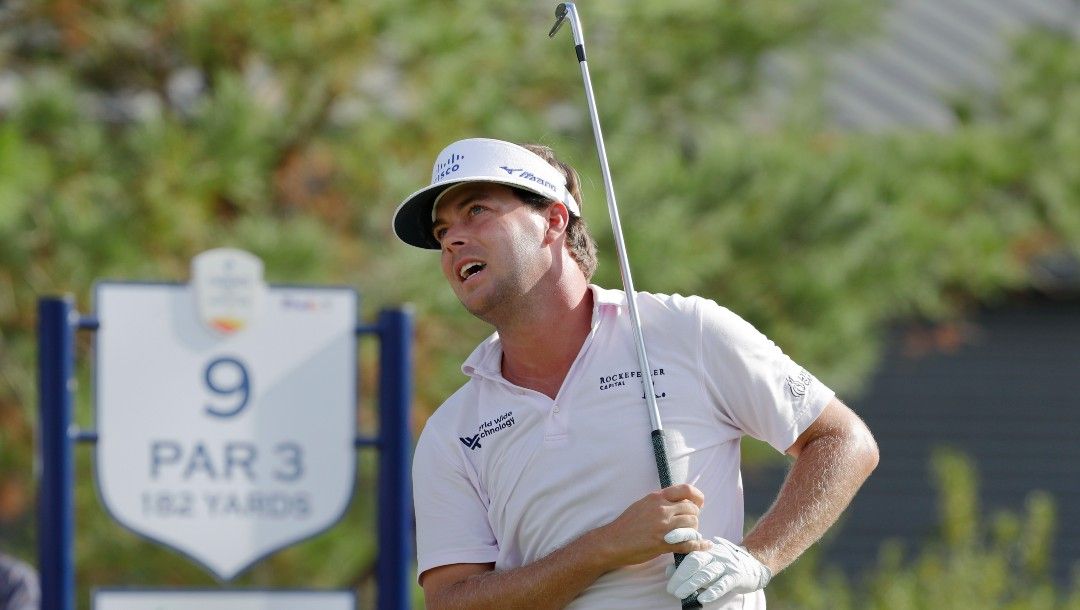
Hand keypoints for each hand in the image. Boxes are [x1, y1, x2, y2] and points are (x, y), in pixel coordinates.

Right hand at [596, 484, 711, 567]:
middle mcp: (662, 509)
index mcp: (657, 498)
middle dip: (694, 517)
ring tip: (688, 534)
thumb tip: (678, 501)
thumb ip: (660, 501)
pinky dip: (698, 545)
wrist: (613, 542)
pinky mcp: (664, 543)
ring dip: (694, 531)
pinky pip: (688, 543)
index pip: (685, 490)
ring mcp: (663, 527)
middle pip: (692, 509)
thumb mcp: (642, 504)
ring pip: (693, 525)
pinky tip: (704, 545)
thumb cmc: (626, 524)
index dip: (697, 497)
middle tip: (689, 524)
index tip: (699, 503)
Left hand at [665, 537, 771, 603]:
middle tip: (671, 588)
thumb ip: (687, 564)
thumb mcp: (707, 560)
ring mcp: (726, 564)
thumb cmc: (724, 564)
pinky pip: (723, 584)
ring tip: (679, 594)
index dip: (680, 535)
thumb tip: (668, 570)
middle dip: (681, 575)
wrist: (754, 566)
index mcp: (706, 547)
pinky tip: (702, 599)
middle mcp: (715, 553)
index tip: (667, 538)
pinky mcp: (736, 576)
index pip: (692, 539)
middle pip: (695, 560)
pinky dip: (712, 592)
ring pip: (706, 573)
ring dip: (691, 585)